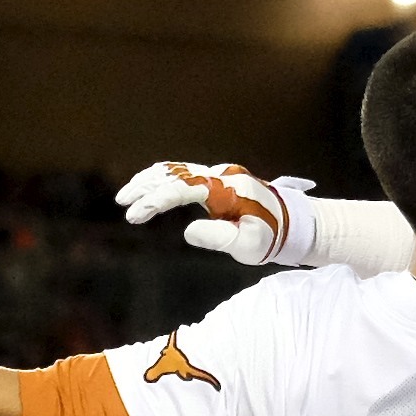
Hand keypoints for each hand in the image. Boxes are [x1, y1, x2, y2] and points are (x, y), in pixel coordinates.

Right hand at [114, 160, 314, 268]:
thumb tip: (188, 231)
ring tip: (128, 195)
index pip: (182, 189)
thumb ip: (218, 237)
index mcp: (226, 190)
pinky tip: (149, 186)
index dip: (155, 201)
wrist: (292, 223)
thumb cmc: (270, 237)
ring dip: (151, 180)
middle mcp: (221, 176)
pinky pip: (186, 173)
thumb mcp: (247, 245)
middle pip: (175, 173)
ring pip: (178, 170)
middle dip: (145, 187)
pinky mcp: (218, 180)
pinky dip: (164, 178)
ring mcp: (220, 175)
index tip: (134, 215)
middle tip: (123, 202)